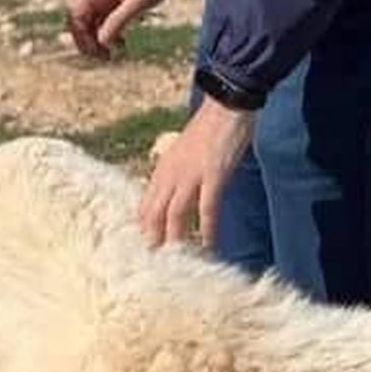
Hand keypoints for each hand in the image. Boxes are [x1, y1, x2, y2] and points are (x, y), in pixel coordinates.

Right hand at [68, 0, 177, 59]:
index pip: (77, 16)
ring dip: (99, 40)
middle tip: (104, 58)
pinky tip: (122, 44)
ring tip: (112, 55)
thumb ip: (119, 20)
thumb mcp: (139, 2)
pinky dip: (110, 34)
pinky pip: (106, 20)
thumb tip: (101, 41)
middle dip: (88, 41)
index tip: (97, 51)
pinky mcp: (119, 1)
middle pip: (82, 21)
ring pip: (94, 22)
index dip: (82, 36)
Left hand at [140, 97, 254, 248]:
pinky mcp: (212, 174)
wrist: (227, 105)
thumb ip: (178, 174)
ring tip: (177, 262)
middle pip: (154, 214)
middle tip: (154, 266)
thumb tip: (177, 195)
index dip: (143, 230)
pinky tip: (209, 245)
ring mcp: (191, 175)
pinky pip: (207, 207)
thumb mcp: (186, 153)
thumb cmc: (210, 129)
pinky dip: (207, 228)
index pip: (145, 206)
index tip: (145, 251)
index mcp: (163, 169)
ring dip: (175, 240)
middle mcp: (170, 174)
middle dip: (153, 241)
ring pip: (175, 214)